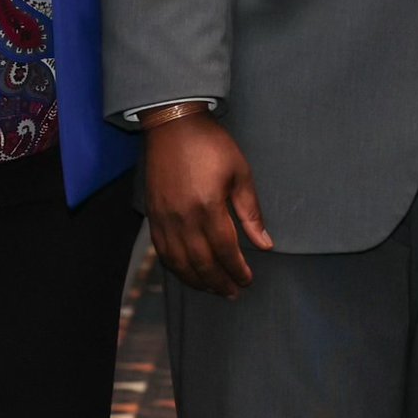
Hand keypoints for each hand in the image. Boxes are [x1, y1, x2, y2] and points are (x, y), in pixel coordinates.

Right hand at [142, 114, 273, 297]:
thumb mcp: (240, 173)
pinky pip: (163, 251)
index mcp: (207, 207)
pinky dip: (176, 268)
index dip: (237, 270)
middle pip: (201, 263)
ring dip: (197, 281)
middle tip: (233, 292)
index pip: (224, 250)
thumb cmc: (211, 145)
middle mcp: (182, 218)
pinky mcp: (152, 215)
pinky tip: (188, 273)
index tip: (248, 280)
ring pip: (179, 263)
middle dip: (219, 282)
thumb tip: (265, 244)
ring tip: (213, 289)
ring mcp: (164, 218)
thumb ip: (251, 212)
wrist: (173, 124)